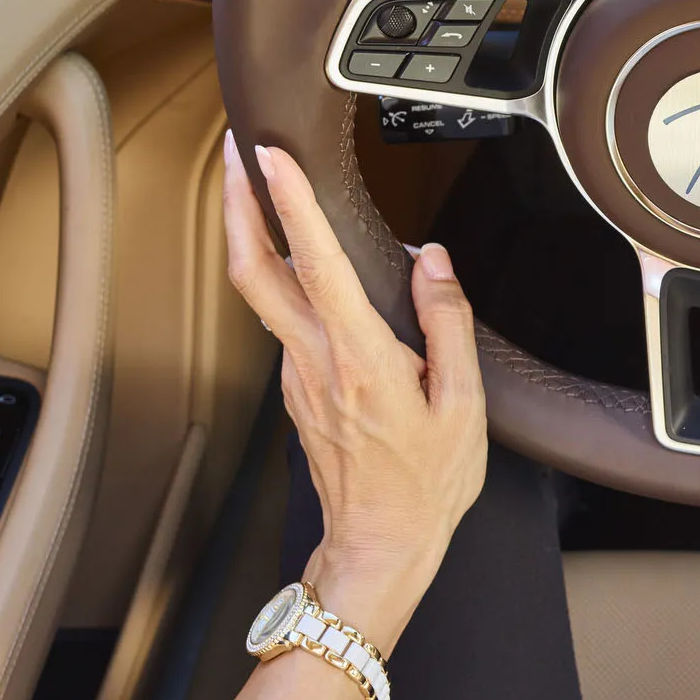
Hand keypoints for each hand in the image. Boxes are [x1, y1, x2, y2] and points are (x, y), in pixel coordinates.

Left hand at [221, 131, 486, 651]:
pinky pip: (291, 325)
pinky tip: (312, 272)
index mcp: (358, 357)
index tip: (273, 157)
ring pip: (266, 296)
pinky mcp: (297, 392)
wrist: (381, 545)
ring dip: (260, 240)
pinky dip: (292, 285)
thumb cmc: (427, 484)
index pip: (315, 262)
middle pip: (255, 271)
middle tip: (235, 154)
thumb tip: (433, 261)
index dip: (291, 203)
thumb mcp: (464, 403)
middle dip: (240, 205)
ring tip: (268, 195)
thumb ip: (447, 321)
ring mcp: (297, 377)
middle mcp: (314, 361)